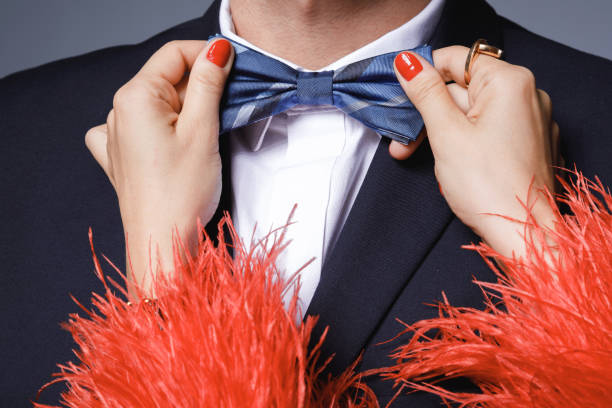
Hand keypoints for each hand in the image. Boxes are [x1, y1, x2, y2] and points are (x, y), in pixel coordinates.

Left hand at [85, 39, 233, 292]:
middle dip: (199, 86)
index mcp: (133, 97)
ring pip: (158, 103)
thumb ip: (207, 83)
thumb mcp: (202, 130)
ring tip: (206, 133)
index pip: (173, 54)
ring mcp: (115, 135)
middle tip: (229, 107)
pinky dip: (162, 126)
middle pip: (166, 79)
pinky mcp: (120, 156)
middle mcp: (117, 112)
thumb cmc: (181, 193)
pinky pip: (141, 126)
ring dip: (186, 108)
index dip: (207, 55)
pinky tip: (171, 141)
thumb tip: (216, 50)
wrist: (162, 243)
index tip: (235, 68)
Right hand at [391, 46, 559, 257]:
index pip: (455, 59)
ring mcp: (530, 121)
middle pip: (462, 89)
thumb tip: (408, 61)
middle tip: (401, 141)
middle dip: (427, 114)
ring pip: (473, 113)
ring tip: (412, 155)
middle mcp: (526, 94)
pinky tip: (449, 165)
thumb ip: (426, 93)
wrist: (525, 234)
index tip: (400, 97)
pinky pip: (489, 130)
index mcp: (509, 82)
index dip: (423, 76)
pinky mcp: (528, 144)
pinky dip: (465, 141)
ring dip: (441, 132)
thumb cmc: (489, 187)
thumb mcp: (446, 134)